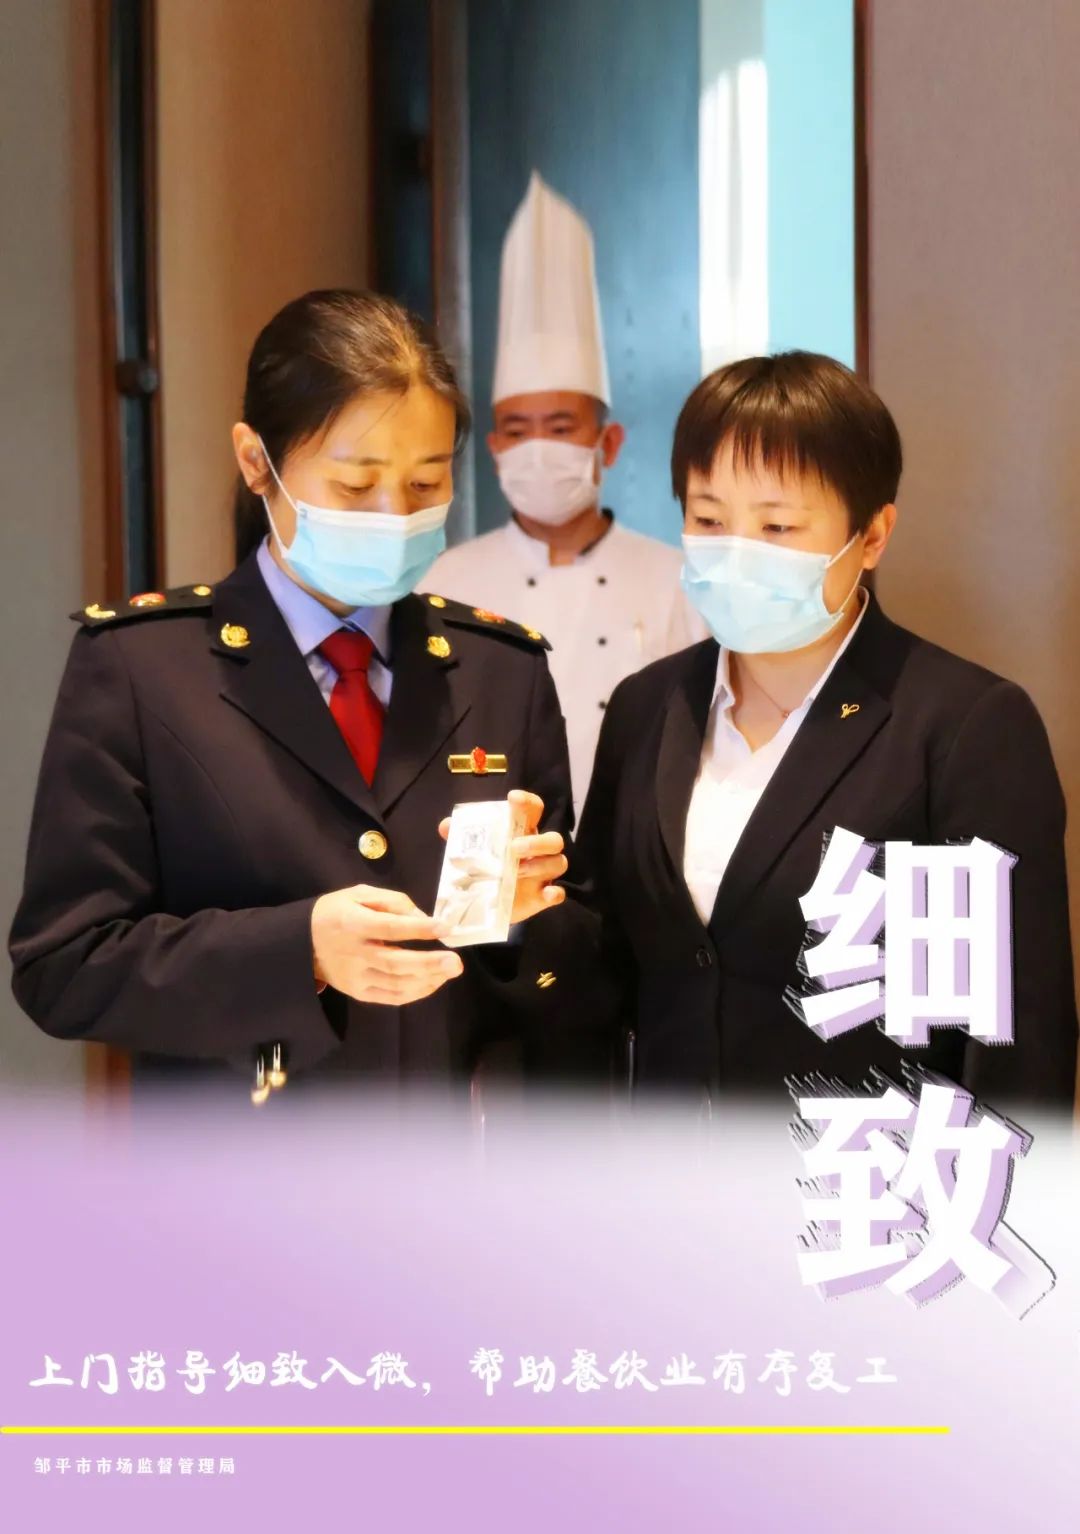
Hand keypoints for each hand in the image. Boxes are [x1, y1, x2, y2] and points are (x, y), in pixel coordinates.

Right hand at [311, 885, 463, 1005]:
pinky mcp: (358, 992)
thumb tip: (423, 917)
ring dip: (427, 979)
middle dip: (429, 964)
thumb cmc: (336, 912)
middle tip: (456, 962)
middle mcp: (354, 954)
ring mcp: (355, 977)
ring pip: (396, 983)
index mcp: (353, 924)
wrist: (301, 942)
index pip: (389, 928)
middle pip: (396, 962)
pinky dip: (415, 993)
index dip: (418, 929)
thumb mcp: (359, 894)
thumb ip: (392, 902)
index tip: (444, 928)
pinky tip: (433, 983)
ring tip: (450, 971)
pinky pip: (390, 997)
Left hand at [438, 790, 567, 924]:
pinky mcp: (542, 897)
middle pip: (554, 839)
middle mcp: (537, 852)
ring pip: (558, 863)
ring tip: (517, 871)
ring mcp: (542, 875)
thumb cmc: (484, 870)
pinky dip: (555, 893)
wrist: (485, 905)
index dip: (527, 802)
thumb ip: (460, 839)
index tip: (513, 799)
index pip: (534, 810)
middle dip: (536, 842)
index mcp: (522, 833)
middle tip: (513, 848)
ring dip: (540, 865)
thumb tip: (446, 825)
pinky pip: (558, 893)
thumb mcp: (471, 853)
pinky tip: (546, 894)